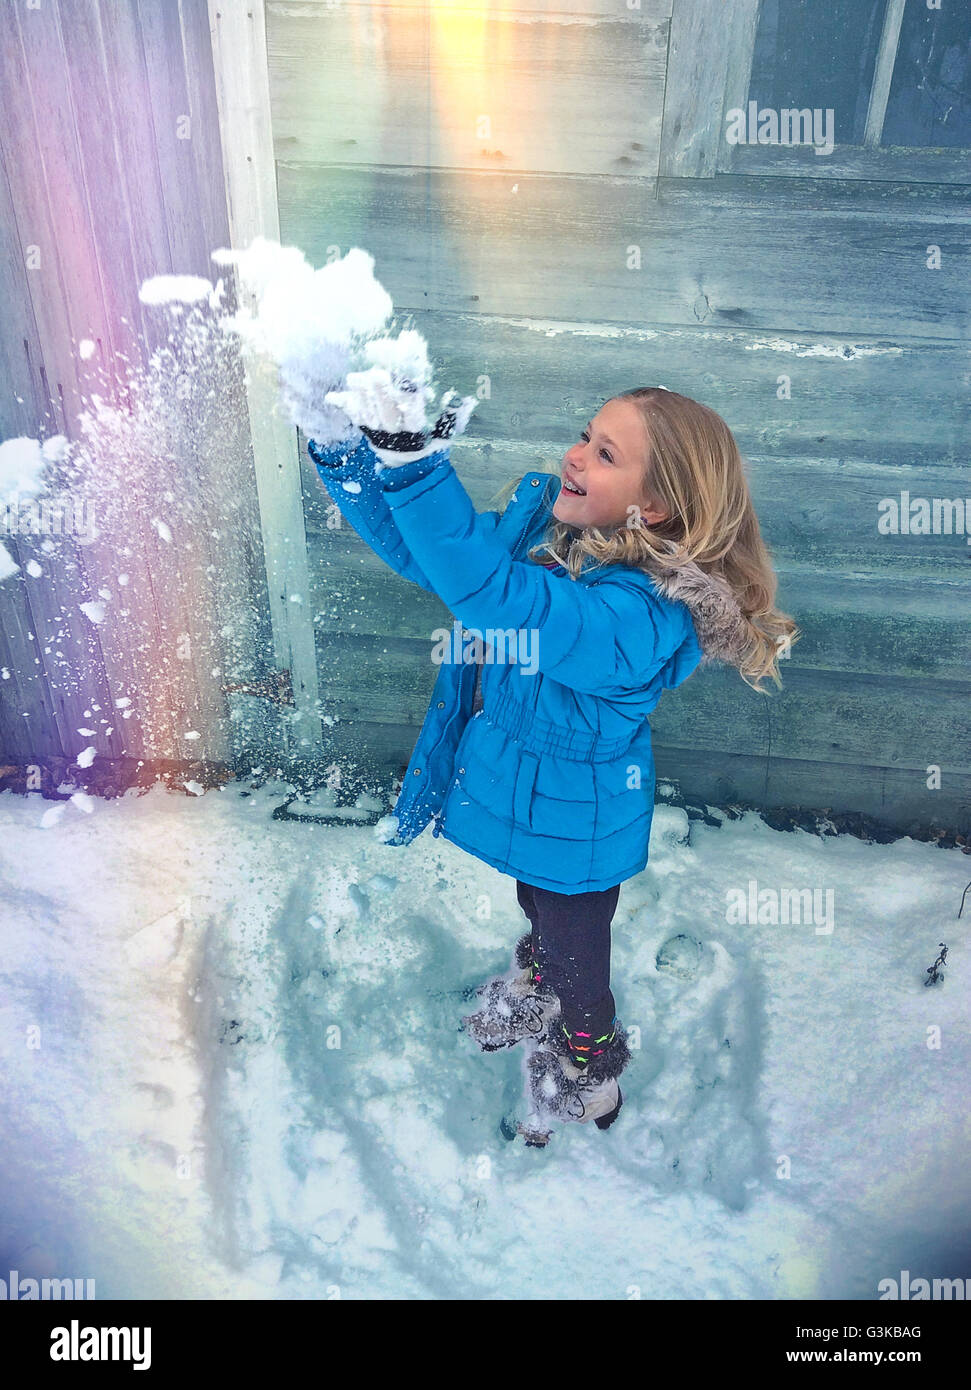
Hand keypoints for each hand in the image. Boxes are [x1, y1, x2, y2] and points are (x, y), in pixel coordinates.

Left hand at [324, 332, 476, 464]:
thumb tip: (467, 401)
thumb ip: (451, 418)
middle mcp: (397, 437)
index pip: (415, 416)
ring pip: (369, 416)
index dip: (412, 401)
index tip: (410, 384)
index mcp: (418, 435)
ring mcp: (380, 436)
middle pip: (388, 414)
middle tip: (374, 373)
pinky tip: (336, 396)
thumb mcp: (444, 437)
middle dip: (382, 393)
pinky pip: (357, 420)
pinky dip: (347, 407)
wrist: (410, 472)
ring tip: (353, 379)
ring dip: (361, 396)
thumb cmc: (429, 448)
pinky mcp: (368, 435)